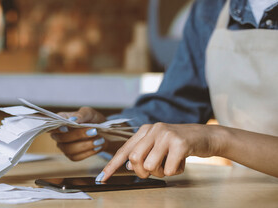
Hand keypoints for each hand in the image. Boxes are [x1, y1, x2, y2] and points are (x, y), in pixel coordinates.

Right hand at [50, 107, 124, 160]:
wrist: (104, 133)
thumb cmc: (93, 120)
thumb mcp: (90, 113)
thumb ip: (81, 115)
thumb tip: (73, 119)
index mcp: (61, 120)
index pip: (52, 125)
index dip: (57, 128)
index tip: (66, 128)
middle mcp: (59, 133)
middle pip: (61, 138)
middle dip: (78, 135)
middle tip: (94, 131)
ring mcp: (64, 145)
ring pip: (68, 149)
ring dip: (85, 145)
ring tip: (99, 140)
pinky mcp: (71, 155)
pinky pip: (76, 157)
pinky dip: (88, 152)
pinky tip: (97, 146)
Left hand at [98, 123, 223, 180]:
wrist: (207, 136)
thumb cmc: (180, 144)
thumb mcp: (159, 145)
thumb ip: (143, 153)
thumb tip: (130, 166)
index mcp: (144, 130)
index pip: (124, 150)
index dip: (112, 165)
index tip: (101, 178)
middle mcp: (153, 129)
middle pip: (135, 159)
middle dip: (143, 172)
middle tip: (155, 172)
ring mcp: (166, 135)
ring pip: (151, 166)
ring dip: (161, 172)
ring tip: (171, 164)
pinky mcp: (180, 143)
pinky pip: (169, 169)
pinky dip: (175, 171)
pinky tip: (182, 163)